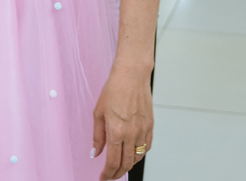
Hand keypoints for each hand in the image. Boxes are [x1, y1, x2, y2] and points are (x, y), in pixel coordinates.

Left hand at [92, 65, 153, 179]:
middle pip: (126, 164)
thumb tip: (95, 153)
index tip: (102, 178)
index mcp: (117, 131)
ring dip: (128, 166)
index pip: (113, 162)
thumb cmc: (114, 90)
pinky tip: (133, 154)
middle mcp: (132, 134)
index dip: (107, 174)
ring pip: (137, 158)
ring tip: (120, 167)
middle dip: (117, 174)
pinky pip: (147, 147)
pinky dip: (139, 155)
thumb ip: (98, 136)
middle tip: (110, 176)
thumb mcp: (98, 113)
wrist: (132, 75)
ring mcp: (143, 130)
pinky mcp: (151, 126)